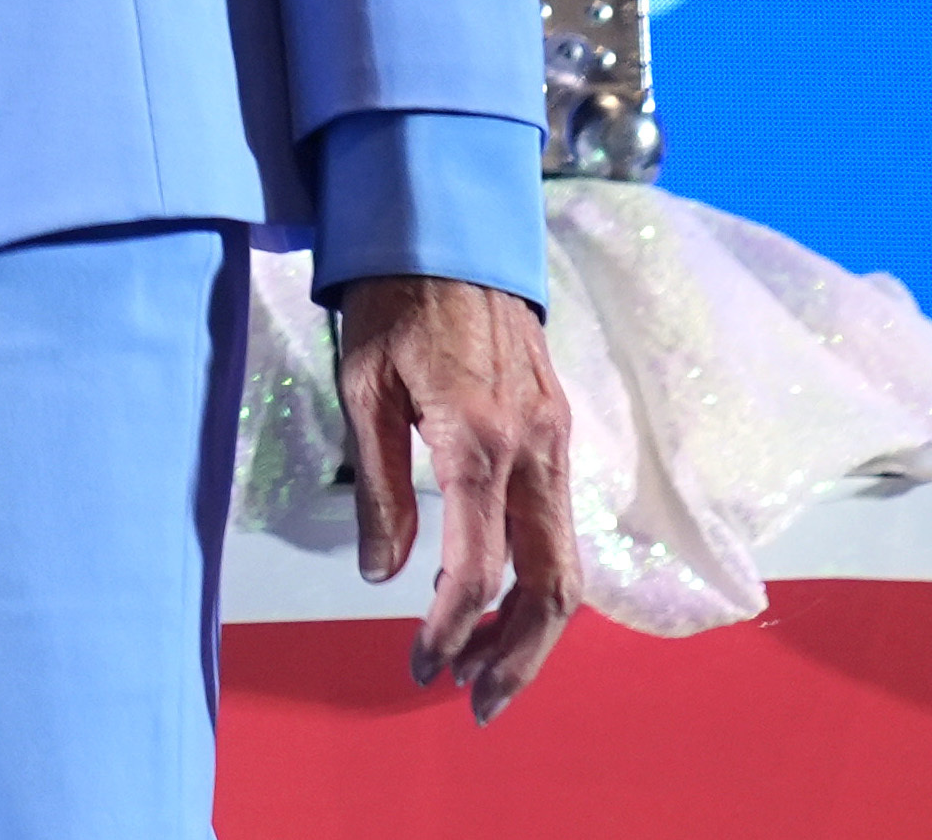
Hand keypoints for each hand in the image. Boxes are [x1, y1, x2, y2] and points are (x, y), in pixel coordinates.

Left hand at [332, 272, 580, 720]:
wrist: (450, 230)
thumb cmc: (392, 303)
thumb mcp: (363, 387)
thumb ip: (380, 486)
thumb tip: (380, 572)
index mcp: (480, 438)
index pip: (478, 565)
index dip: (450, 626)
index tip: (420, 664)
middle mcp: (534, 448)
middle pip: (552, 585)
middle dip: (518, 655)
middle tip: (473, 702)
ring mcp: (556, 441)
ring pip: (567, 563)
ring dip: (533, 630)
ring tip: (486, 673)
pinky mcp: (558, 432)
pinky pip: (559, 525)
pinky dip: (537, 581)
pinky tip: (499, 605)